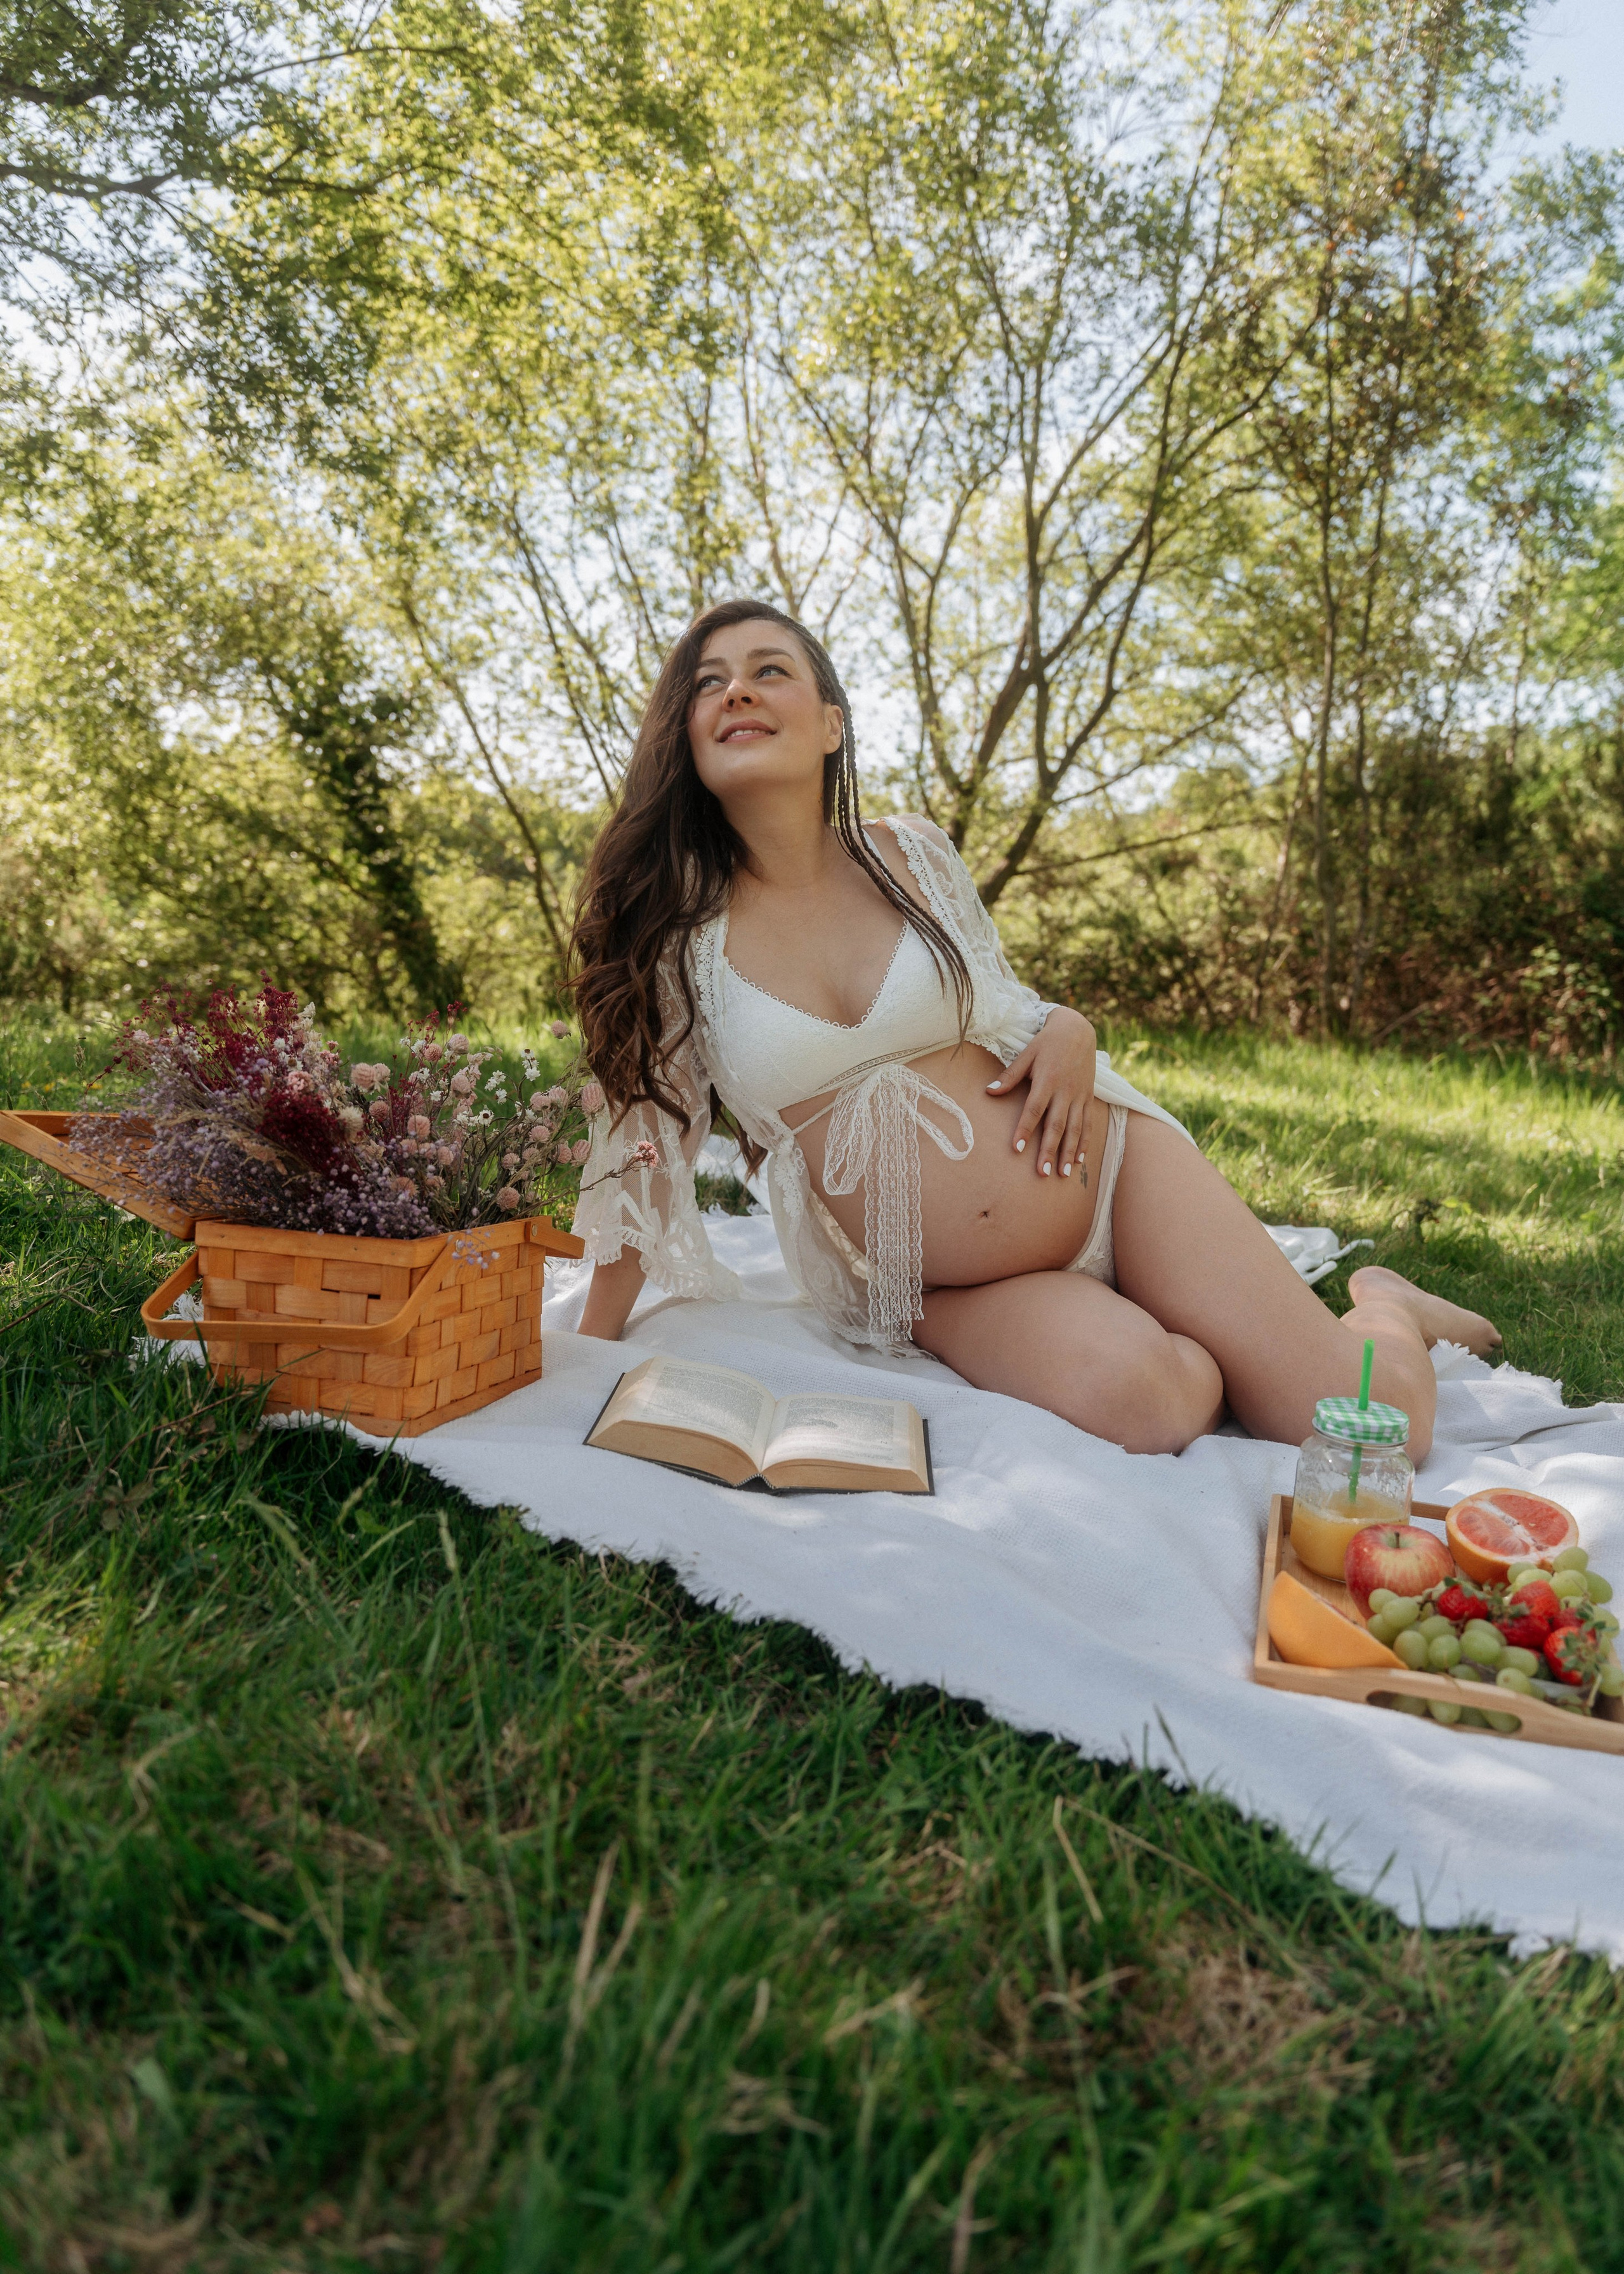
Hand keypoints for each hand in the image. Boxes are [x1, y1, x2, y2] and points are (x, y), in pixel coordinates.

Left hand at [987, 1006, 1095, 1179]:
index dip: (1025, 1129)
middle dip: (1049, 1150)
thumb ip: (1010, 1075)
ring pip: (1075, 1128)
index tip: (1016, 1149)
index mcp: (1047, 1080)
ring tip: (1062, 1173)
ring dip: (1069, 1152)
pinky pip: (1088, 1123)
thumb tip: (989, 1091)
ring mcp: (1079, 1095)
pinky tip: (1079, 1160)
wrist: (1078, 1030)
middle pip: (1056, 1125)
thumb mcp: (1026, 1054)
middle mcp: (1065, 1090)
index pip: (1034, 1109)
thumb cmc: (1047, 1043)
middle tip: (1042, 1173)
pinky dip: (1084, 1142)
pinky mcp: (1088, 1097)